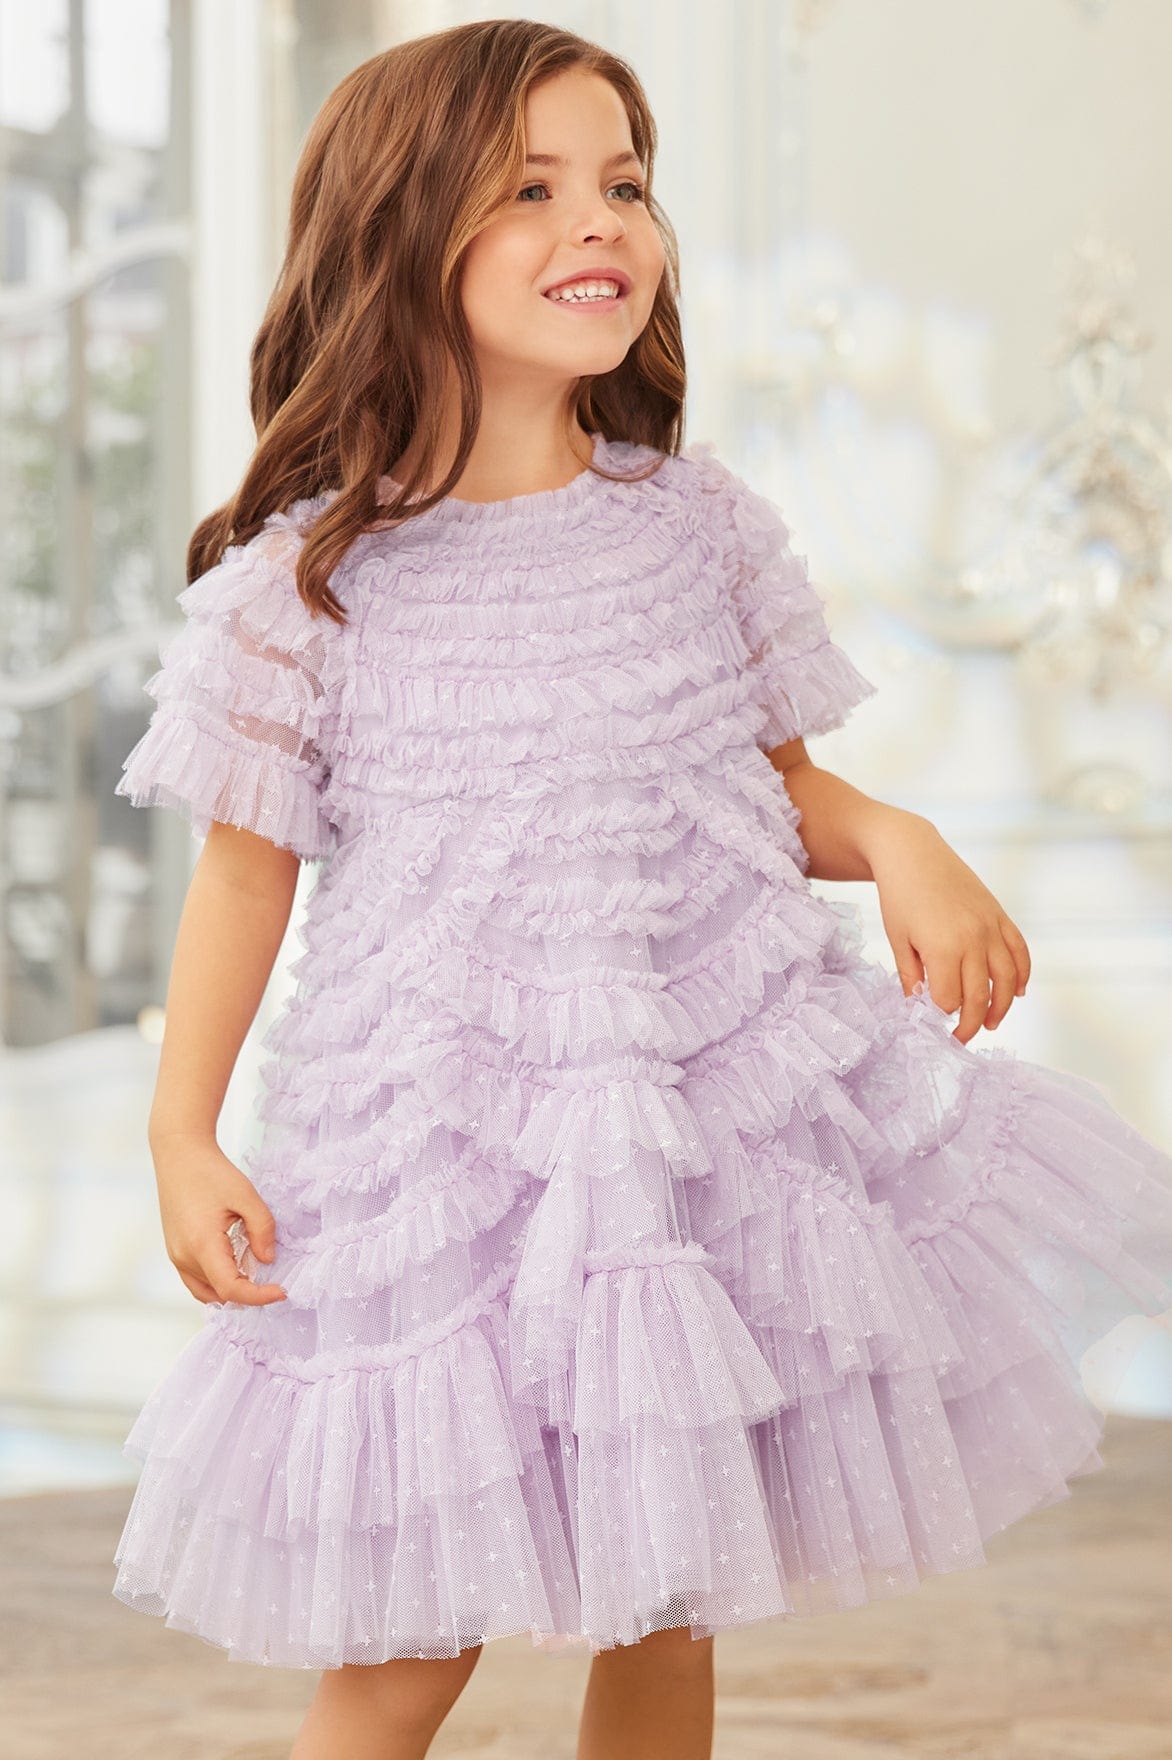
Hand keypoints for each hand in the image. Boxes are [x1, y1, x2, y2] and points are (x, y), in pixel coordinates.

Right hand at [149, 1130, 287, 1305]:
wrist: (179, 1155)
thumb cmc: (211, 1171)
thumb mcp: (246, 1196)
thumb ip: (262, 1229)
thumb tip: (268, 1260)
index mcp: (201, 1245)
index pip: (231, 1289)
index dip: (259, 1296)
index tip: (282, 1291)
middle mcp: (184, 1257)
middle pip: (219, 1294)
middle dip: (249, 1293)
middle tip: (274, 1280)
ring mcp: (176, 1256)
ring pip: (206, 1292)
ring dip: (232, 1290)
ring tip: (255, 1272)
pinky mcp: (175, 1251)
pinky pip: (196, 1281)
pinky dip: (217, 1283)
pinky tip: (236, 1266)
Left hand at [868, 812, 1031, 1043]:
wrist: (913, 852)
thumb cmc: (899, 895)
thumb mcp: (898, 940)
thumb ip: (912, 977)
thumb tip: (920, 1008)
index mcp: (944, 948)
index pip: (950, 1000)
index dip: (941, 1016)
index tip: (933, 1024)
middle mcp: (974, 939)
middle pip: (980, 995)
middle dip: (970, 1023)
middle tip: (961, 1039)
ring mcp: (991, 926)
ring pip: (1007, 978)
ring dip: (1001, 1006)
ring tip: (990, 1023)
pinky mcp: (999, 915)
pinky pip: (1019, 950)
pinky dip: (1022, 974)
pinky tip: (1017, 991)